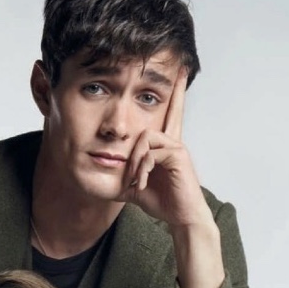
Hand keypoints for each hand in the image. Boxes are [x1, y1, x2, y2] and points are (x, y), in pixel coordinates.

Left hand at [120, 68, 210, 228]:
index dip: (175, 92)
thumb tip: (106, 176)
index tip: (180, 70)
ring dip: (135, 162)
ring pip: (145, 139)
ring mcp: (176, 147)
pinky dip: (142, 168)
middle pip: (144, 129)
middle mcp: (172, 141)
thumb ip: (125, 175)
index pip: (169, 113)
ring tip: (136, 182)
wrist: (181, 217)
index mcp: (164, 145)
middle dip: (131, 156)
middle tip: (131, 179)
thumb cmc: (163, 202)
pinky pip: (152, 153)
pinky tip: (142, 183)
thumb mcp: (136, 186)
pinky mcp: (178, 155)